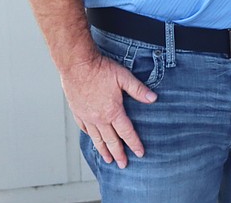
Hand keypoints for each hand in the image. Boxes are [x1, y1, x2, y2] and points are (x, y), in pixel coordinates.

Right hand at [61, 52, 156, 167]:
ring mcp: (86, 117)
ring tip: (108, 159)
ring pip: (97, 138)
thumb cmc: (101, 69)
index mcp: (113, 111)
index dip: (134, 143)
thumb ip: (138, 90)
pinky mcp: (77, 112)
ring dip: (103, 150)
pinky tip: (93, 140)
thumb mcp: (124, 77)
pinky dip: (91, 137)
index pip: (126, 132)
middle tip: (123, 164)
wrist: (77, 66)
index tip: (140, 153)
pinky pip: (85, 129)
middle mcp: (99, 118)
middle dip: (118, 153)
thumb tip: (153, 99)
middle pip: (111, 140)